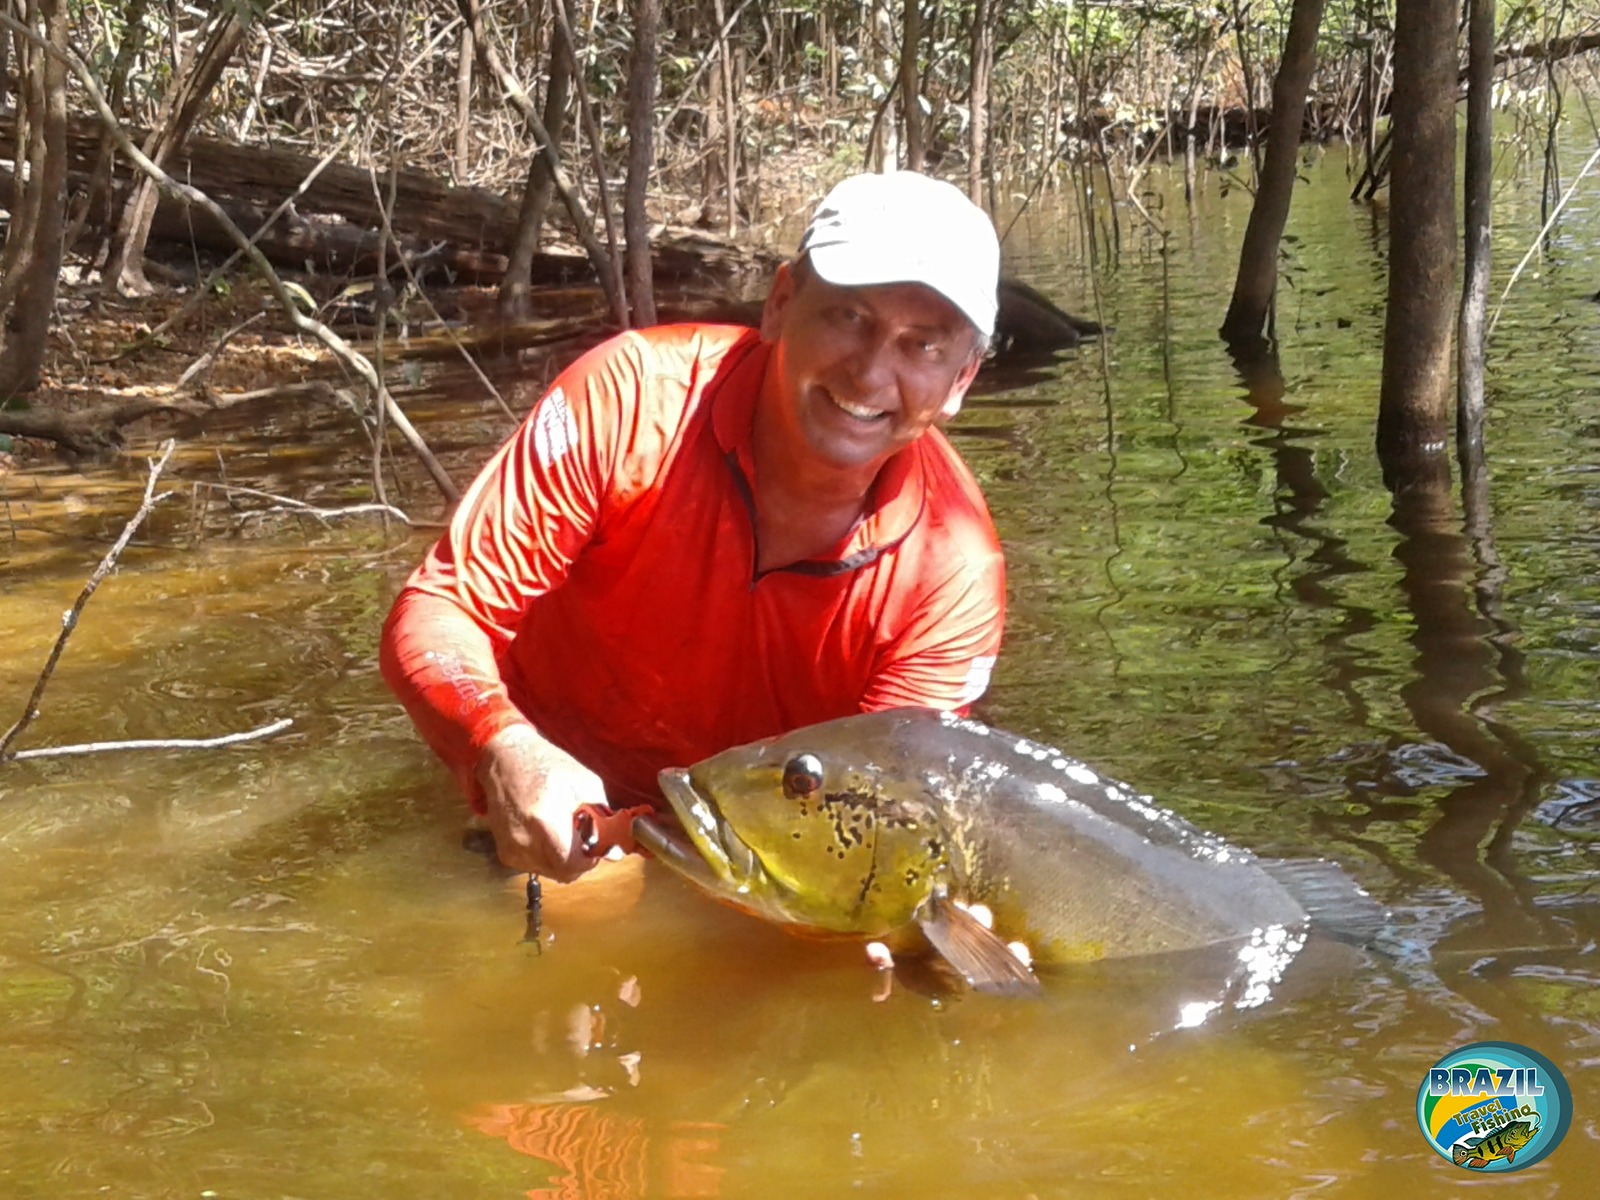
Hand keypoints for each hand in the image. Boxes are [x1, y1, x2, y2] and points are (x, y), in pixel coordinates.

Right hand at [476, 723, 607, 880]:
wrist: (506, 760)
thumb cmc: (547, 766)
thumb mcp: (585, 784)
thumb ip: (602, 819)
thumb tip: (613, 849)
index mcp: (545, 821)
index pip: (571, 865)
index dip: (588, 861)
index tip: (594, 849)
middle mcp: (524, 840)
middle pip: (561, 873)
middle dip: (576, 859)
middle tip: (579, 837)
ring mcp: (512, 848)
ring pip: (549, 871)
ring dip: (560, 858)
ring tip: (559, 830)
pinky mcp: (504, 852)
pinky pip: (534, 865)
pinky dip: (544, 855)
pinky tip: (544, 832)